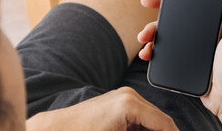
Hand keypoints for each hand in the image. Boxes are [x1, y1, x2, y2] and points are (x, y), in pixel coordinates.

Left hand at [26, 87, 177, 130]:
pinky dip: (145, 127)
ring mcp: (123, 95)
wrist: (58, 129)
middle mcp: (129, 94)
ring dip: (155, 130)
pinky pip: (140, 114)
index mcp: (130, 104)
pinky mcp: (118, 100)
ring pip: (150, 116)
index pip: (164, 123)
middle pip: (159, 118)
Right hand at [138, 0, 221, 129]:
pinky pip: (167, 49)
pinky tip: (147, 53)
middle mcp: (206, 30)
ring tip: (143, 38)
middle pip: (177, 14)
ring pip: (169, 32)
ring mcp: (195, 45)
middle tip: (144, 4)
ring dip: (152, 31)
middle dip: (158, 10)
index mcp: (219, 20)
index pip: (195, 0)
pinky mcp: (188, 58)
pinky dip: (155, 49)